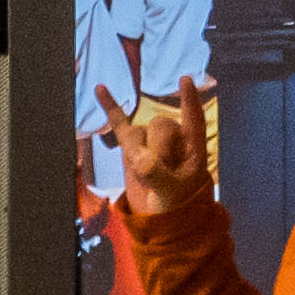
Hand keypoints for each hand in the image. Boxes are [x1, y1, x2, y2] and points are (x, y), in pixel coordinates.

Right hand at [115, 83, 215, 212]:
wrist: (157, 215)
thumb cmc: (173, 203)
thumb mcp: (170, 193)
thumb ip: (156, 175)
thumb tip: (139, 157)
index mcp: (192, 146)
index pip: (192, 118)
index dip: (189, 100)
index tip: (186, 80)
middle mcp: (172, 137)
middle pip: (161, 126)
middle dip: (156, 150)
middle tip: (159, 176)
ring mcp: (150, 139)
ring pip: (139, 132)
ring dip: (137, 153)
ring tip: (145, 176)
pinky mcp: (131, 144)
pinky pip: (120, 123)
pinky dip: (111, 107)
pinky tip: (101, 89)